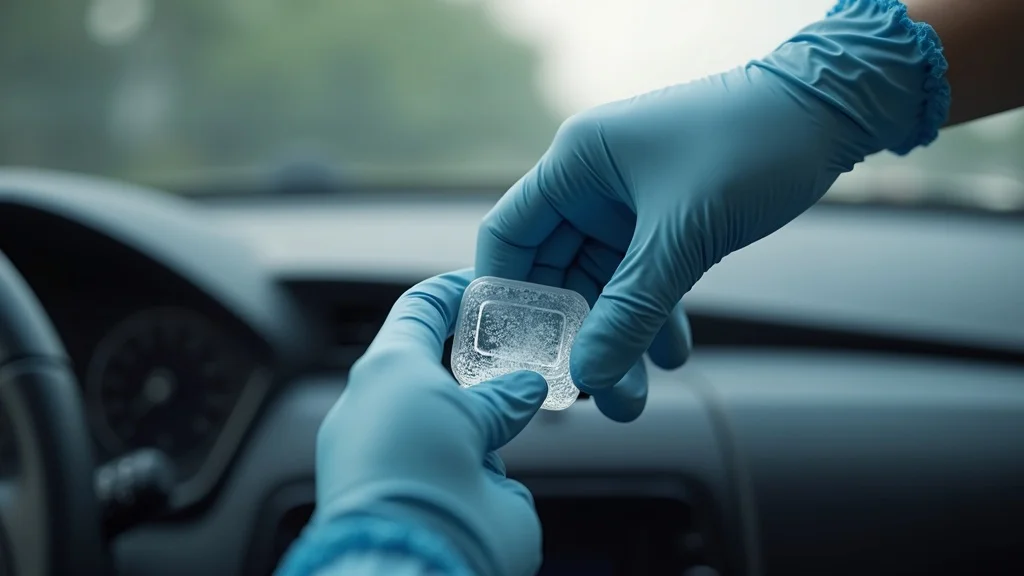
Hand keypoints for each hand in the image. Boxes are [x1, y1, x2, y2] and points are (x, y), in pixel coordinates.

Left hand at [313, 269, 546, 575]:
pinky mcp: (476, 491)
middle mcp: (408, 414)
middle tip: (536, 328)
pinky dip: (524, 430)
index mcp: (385, 375)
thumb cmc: (401, 460)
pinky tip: (548, 412)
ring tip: (551, 366)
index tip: (489, 279)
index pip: (418, 313)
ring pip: (486, 408)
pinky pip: (505, 449)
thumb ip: (487, 387)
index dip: (452, 291)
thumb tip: (525, 388)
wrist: (419, 552)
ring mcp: (442, 455)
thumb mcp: (438, 395)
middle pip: (456, 362)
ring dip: (513, 391)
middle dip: (494, 346)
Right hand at [477, 1, 944, 419]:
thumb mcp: (683, 237)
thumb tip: (590, 378)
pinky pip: (643, 278)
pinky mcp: (665, 219)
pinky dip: (652, 316)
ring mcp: (628, 202)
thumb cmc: (750, 148)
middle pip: (557, 271)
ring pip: (604, 284)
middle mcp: (592, 181)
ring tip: (632, 398)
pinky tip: (671, 354)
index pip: (509, 236)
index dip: (504, 298)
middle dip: (574, 335)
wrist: (828, 115)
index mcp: (576, 162)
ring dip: (618, 337)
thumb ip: (631, 310)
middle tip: (589, 393)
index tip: (512, 355)